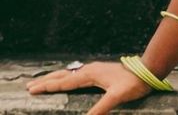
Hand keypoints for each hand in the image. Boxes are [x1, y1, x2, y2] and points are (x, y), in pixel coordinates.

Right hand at [26, 61, 153, 114]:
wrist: (148, 70)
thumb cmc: (134, 83)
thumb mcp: (117, 97)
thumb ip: (101, 108)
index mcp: (91, 74)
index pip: (64, 81)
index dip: (48, 86)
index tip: (32, 89)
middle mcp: (91, 69)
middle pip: (63, 75)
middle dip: (46, 81)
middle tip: (30, 86)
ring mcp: (95, 69)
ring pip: (70, 73)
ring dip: (55, 77)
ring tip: (44, 81)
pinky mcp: (100, 72)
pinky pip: (77, 74)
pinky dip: (67, 77)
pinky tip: (68, 79)